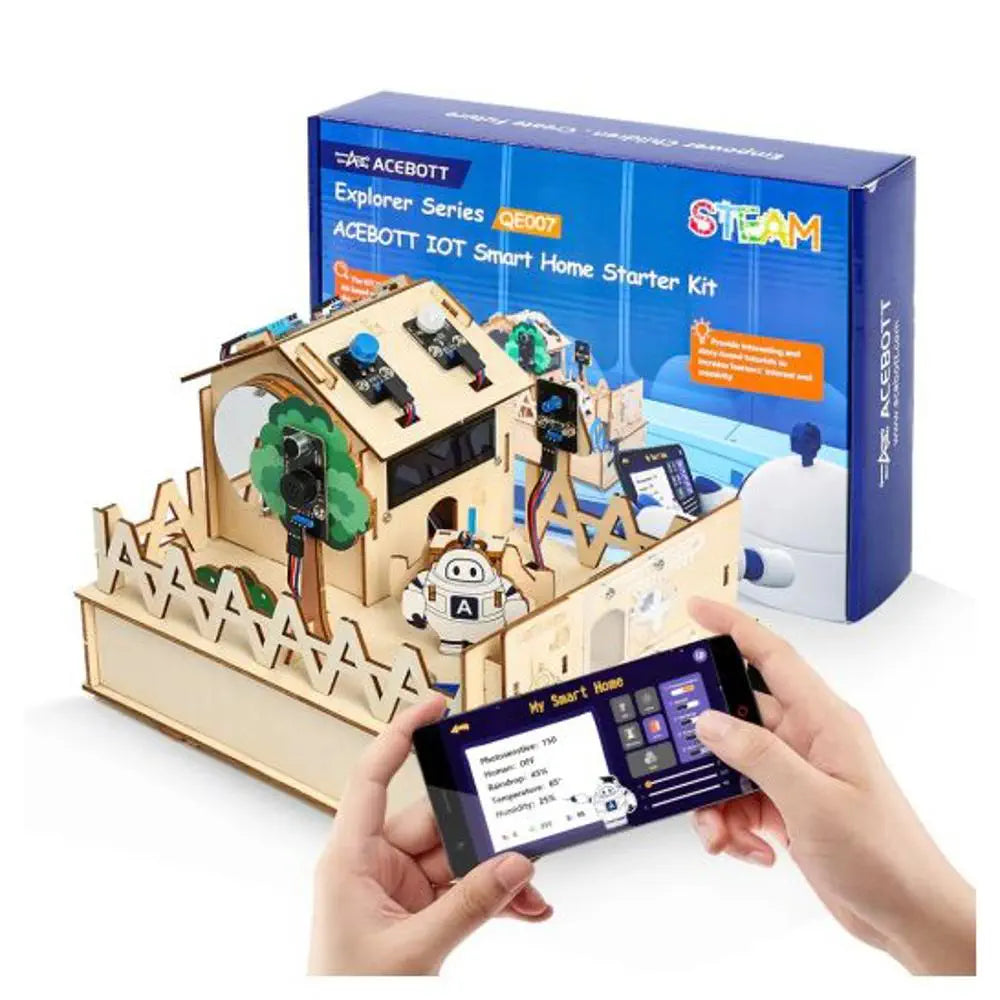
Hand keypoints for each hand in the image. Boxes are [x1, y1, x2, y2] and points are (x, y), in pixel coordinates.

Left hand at [309, 695, 551, 974]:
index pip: (373, 777)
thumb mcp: (414, 949)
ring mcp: (398, 887)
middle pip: (436, 822)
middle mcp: (373, 863)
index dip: (401, 734)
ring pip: (458, 858)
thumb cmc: (348, 994)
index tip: (435, 705)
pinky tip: (524, 907)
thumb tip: (515, 864)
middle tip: (526, 831)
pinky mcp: (418, 910)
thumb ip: (470, 906)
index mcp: (350, 857)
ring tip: (532, 888)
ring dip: (497, 873)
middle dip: (484, 833)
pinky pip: (463, 889)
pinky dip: (493, 898)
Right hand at [688, 597, 974, 974]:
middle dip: (706, 743)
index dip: (733, 626)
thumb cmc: (885, 855)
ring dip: (717, 800)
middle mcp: (807, 740)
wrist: (907, 915)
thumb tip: (710, 721)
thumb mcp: (813, 801)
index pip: (772, 656)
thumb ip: (757, 755)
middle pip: (737, 717)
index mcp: (824, 720)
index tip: (696, 610)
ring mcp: (795, 774)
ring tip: (724, 830)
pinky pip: (738, 800)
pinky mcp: (786, 805)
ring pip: (730, 766)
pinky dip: (732, 825)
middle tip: (680, 754)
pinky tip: (751, 847)